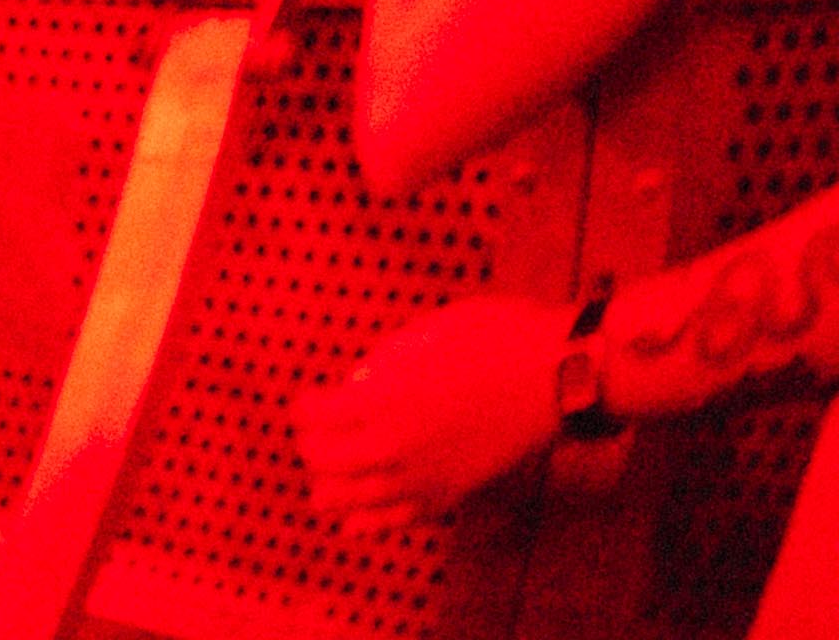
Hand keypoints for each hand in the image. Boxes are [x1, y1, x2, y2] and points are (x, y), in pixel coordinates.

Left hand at [297, 291, 568, 534]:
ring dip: (334, 494)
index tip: (309, 402)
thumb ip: (379, 369)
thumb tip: (357, 387)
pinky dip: (376, 523)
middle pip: (326, 462)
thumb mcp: (417, 338)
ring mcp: (428, 474)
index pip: (314, 417)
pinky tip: (355, 526)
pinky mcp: (458, 491)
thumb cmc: (489, 338)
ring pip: (359, 499)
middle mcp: (396, 445)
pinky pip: (407, 517)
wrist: (557, 373)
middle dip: (313, 449)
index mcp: (380, 400)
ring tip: (321, 493)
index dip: (306, 408)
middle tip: (313, 438)